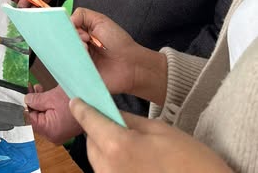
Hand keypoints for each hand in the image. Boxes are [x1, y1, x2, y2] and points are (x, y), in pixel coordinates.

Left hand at [25, 85, 81, 144]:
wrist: (94, 98)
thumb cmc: (76, 97)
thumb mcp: (52, 97)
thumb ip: (36, 100)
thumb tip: (26, 100)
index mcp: (50, 130)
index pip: (30, 120)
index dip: (24, 106)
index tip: (20, 95)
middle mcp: (54, 134)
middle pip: (36, 118)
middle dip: (32, 102)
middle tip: (28, 88)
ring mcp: (59, 131)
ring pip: (43, 116)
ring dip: (39, 102)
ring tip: (36, 88)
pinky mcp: (64, 125)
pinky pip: (51, 116)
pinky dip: (47, 105)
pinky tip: (44, 93)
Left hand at [70, 99, 232, 172]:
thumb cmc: (191, 161)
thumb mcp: (161, 130)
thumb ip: (130, 121)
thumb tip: (113, 115)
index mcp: (116, 146)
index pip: (89, 121)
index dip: (81, 108)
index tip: (76, 100)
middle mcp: (108, 169)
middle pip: (91, 143)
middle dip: (97, 130)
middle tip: (113, 122)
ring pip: (98, 161)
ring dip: (104, 148)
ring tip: (128, 143)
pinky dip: (113, 164)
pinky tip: (132, 160)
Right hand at [71, 8, 166, 104]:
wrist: (130, 64)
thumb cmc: (118, 42)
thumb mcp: (100, 20)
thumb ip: (82, 14)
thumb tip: (67, 20)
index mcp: (80, 34)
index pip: (64, 29)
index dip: (66, 27)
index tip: (74, 27)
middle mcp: (76, 47)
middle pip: (62, 41)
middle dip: (71, 37)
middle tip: (85, 39)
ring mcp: (77, 61)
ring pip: (63, 54)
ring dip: (74, 50)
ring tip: (87, 50)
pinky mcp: (78, 75)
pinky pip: (67, 70)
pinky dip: (72, 63)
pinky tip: (84, 60)